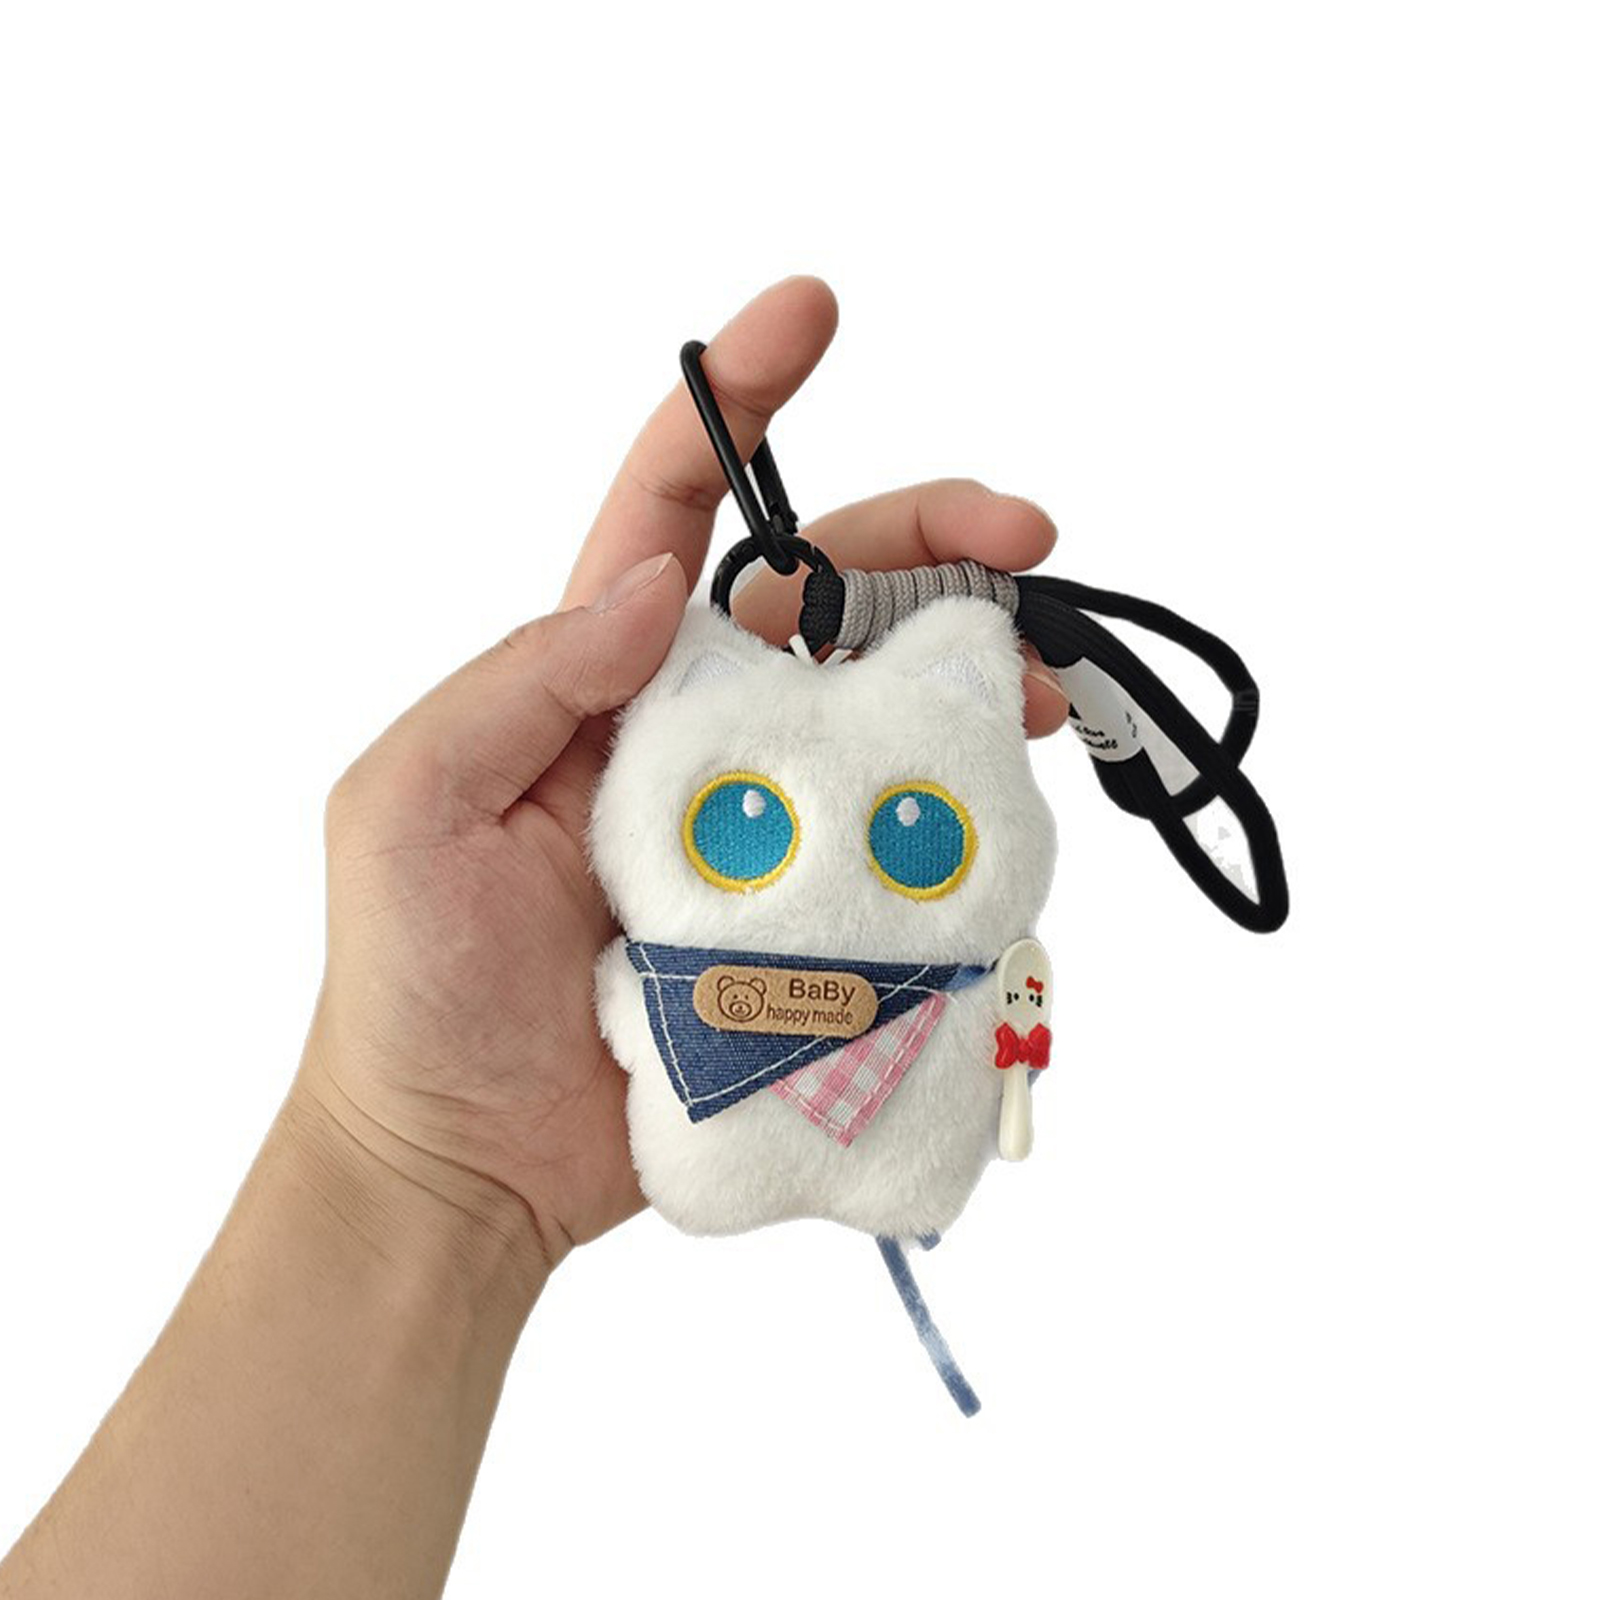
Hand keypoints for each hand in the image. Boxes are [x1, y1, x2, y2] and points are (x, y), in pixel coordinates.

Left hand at [296, 276, 1067, 1278]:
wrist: (468, 1167)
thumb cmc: (410, 987)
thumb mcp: (407, 807)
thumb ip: (518, 679)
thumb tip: (652, 591)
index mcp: (597, 682)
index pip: (675, 510)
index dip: (742, 400)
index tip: (814, 309)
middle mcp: (693, 736)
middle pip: (828, 594)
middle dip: (929, 539)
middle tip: (1028, 544)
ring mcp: (761, 829)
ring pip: (887, 710)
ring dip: (975, 676)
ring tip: (1046, 691)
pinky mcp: (808, 923)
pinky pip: (902, 845)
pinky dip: (964, 814)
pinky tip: (1005, 811)